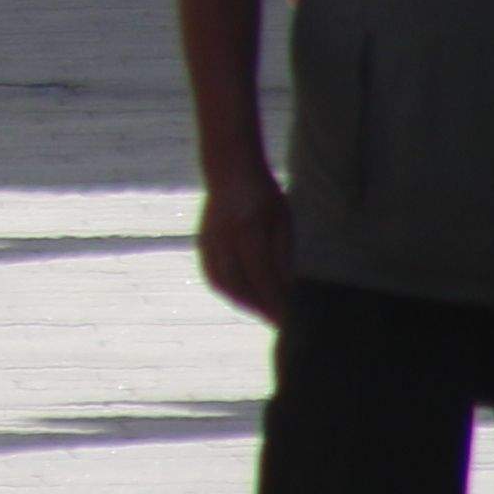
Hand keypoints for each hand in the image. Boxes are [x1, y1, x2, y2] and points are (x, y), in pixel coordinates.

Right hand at [192, 165, 291, 321]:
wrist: (229, 170)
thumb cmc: (264, 195)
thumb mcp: (283, 220)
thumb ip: (283, 254)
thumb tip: (288, 288)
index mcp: (249, 230)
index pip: (263, 277)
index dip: (277, 301)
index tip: (291, 319)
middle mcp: (225, 239)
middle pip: (241, 285)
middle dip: (262, 308)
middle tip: (280, 323)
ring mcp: (210, 241)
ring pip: (224, 283)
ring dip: (244, 303)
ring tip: (263, 313)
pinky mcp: (202, 242)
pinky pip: (212, 274)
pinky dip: (227, 291)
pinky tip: (242, 297)